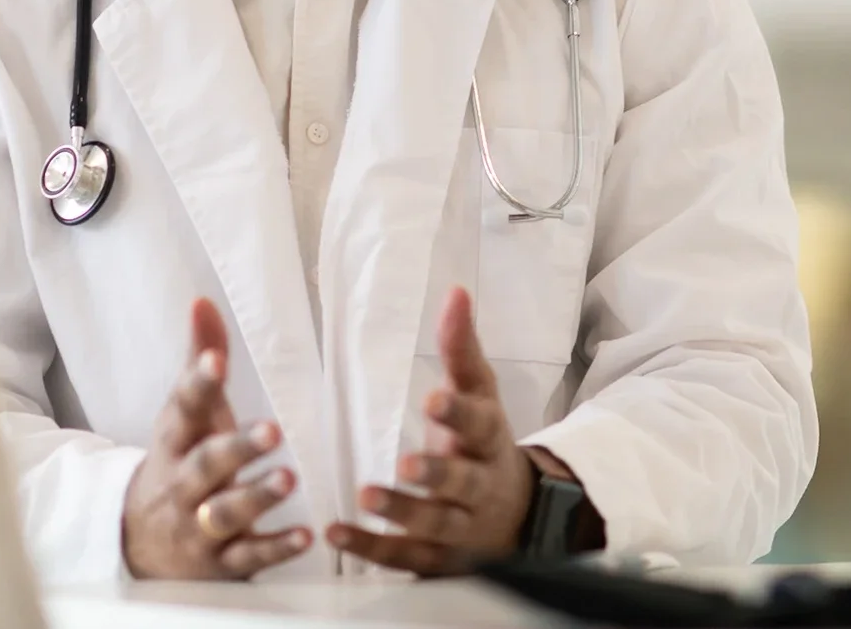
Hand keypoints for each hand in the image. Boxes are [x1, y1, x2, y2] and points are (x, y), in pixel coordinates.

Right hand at [122, 298, 311, 578]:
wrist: (140, 544)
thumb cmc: (179, 464)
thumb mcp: (186, 416)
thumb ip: (200, 361)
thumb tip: (203, 301)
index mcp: (175, 441)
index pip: (182, 409)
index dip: (197, 384)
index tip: (216, 362)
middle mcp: (183, 483)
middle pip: (205, 465)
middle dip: (235, 448)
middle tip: (272, 431)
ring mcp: (199, 526)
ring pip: (225, 513)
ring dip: (257, 496)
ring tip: (288, 478)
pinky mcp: (220, 563)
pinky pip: (248, 557)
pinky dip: (275, 547)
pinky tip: (305, 535)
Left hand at [327, 287, 537, 575]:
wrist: (513, 517)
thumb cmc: (482, 444)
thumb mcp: (479, 394)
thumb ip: (461, 348)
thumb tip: (455, 291)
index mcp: (487, 441)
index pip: (478, 425)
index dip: (457, 414)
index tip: (433, 398)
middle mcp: (477, 488)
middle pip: (462, 484)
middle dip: (437, 474)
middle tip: (407, 464)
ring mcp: (459, 529)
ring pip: (434, 526)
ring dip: (402, 513)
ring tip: (366, 497)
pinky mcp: (435, 560)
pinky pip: (403, 558)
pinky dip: (370, 549)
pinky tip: (336, 533)